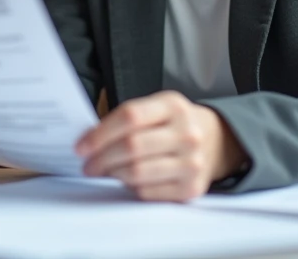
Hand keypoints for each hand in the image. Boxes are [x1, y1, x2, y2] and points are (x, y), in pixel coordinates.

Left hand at [74, 90, 246, 200]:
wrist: (215, 142)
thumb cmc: (173, 125)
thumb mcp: (156, 109)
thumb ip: (127, 120)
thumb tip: (88, 141)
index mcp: (173, 106)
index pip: (130, 116)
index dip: (100, 133)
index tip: (82, 146)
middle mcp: (187, 133)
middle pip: (132, 147)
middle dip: (101, 158)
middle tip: (88, 165)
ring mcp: (192, 162)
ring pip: (138, 173)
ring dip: (113, 175)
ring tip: (103, 172)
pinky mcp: (191, 188)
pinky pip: (147, 192)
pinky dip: (130, 188)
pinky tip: (126, 181)